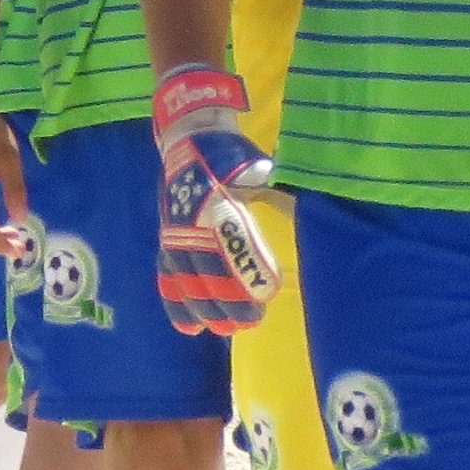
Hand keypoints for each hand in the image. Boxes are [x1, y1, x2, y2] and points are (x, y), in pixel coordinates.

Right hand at [151, 63, 275, 336]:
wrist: (187, 139)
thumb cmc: (229, 155)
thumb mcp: (256, 168)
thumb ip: (275, 189)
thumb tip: (301, 204)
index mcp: (216, 203)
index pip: (232, 243)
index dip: (248, 270)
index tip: (269, 293)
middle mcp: (191, 223)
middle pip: (208, 270)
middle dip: (228, 300)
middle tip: (251, 322)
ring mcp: (176, 234)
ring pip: (187, 280)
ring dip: (205, 308)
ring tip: (224, 330)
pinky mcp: (168, 241)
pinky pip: (168, 277)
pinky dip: (177, 304)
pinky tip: (189, 330)